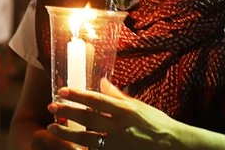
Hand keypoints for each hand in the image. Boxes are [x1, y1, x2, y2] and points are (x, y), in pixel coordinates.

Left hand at [47, 78, 183, 149]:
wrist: (173, 146)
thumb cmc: (158, 124)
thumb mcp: (140, 106)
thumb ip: (118, 96)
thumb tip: (103, 82)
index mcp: (125, 110)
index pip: (96, 100)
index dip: (77, 95)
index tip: (62, 90)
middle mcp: (120, 127)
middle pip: (87, 118)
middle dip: (67, 112)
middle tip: (51, 107)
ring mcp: (117, 144)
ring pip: (86, 138)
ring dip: (67, 133)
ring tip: (52, 128)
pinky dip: (81, 149)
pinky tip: (70, 147)